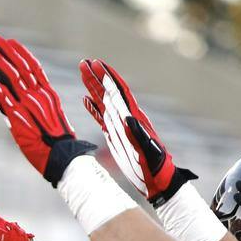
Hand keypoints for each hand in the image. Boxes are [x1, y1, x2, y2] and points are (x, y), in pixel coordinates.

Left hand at [0, 33, 94, 185]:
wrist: (61, 159)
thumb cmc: (57, 148)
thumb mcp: (47, 125)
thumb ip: (34, 112)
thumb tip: (17, 107)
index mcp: (48, 95)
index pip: (34, 68)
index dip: (22, 53)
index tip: (11, 42)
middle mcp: (39, 94)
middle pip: (20, 66)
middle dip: (6, 50)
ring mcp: (27, 103)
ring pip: (9, 74)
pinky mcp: (16, 114)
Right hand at [78, 59, 193, 205]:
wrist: (158, 178)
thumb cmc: (155, 166)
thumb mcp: (149, 150)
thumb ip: (140, 134)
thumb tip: (128, 117)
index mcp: (135, 117)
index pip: (120, 92)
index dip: (109, 77)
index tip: (97, 64)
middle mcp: (126, 117)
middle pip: (110, 91)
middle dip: (97, 76)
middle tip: (84, 62)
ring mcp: (120, 125)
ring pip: (104, 101)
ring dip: (93, 86)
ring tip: (82, 72)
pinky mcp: (116, 135)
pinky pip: (101, 117)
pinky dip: (93, 107)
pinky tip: (85, 99)